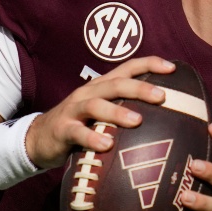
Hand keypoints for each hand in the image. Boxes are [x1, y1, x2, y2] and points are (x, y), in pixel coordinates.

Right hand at [25, 57, 171, 168]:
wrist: (39, 139)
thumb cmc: (81, 125)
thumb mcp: (102, 113)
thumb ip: (125, 109)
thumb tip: (166, 117)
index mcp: (101, 86)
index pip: (127, 68)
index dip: (149, 64)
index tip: (172, 68)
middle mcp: (89, 92)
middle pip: (115, 84)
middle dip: (139, 87)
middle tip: (161, 96)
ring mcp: (74, 110)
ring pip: (96, 105)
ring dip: (117, 112)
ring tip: (137, 121)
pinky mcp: (62, 130)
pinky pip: (78, 133)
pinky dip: (92, 138)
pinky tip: (107, 146)